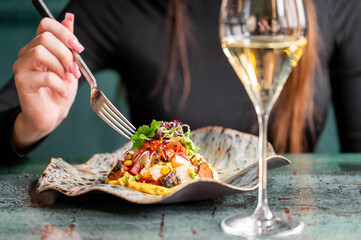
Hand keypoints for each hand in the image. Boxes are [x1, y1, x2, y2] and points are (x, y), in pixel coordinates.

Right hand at [12, 13, 83, 149]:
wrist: (52, 114)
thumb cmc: (61, 90)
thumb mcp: (70, 64)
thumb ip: (68, 43)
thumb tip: (69, 19)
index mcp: (39, 46)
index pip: (45, 25)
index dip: (64, 33)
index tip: (78, 48)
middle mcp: (27, 54)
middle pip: (45, 38)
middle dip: (67, 55)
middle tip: (74, 71)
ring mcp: (22, 67)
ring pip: (41, 53)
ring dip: (61, 68)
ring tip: (67, 81)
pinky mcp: (22, 83)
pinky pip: (45, 76)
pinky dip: (60, 85)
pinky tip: (63, 92)